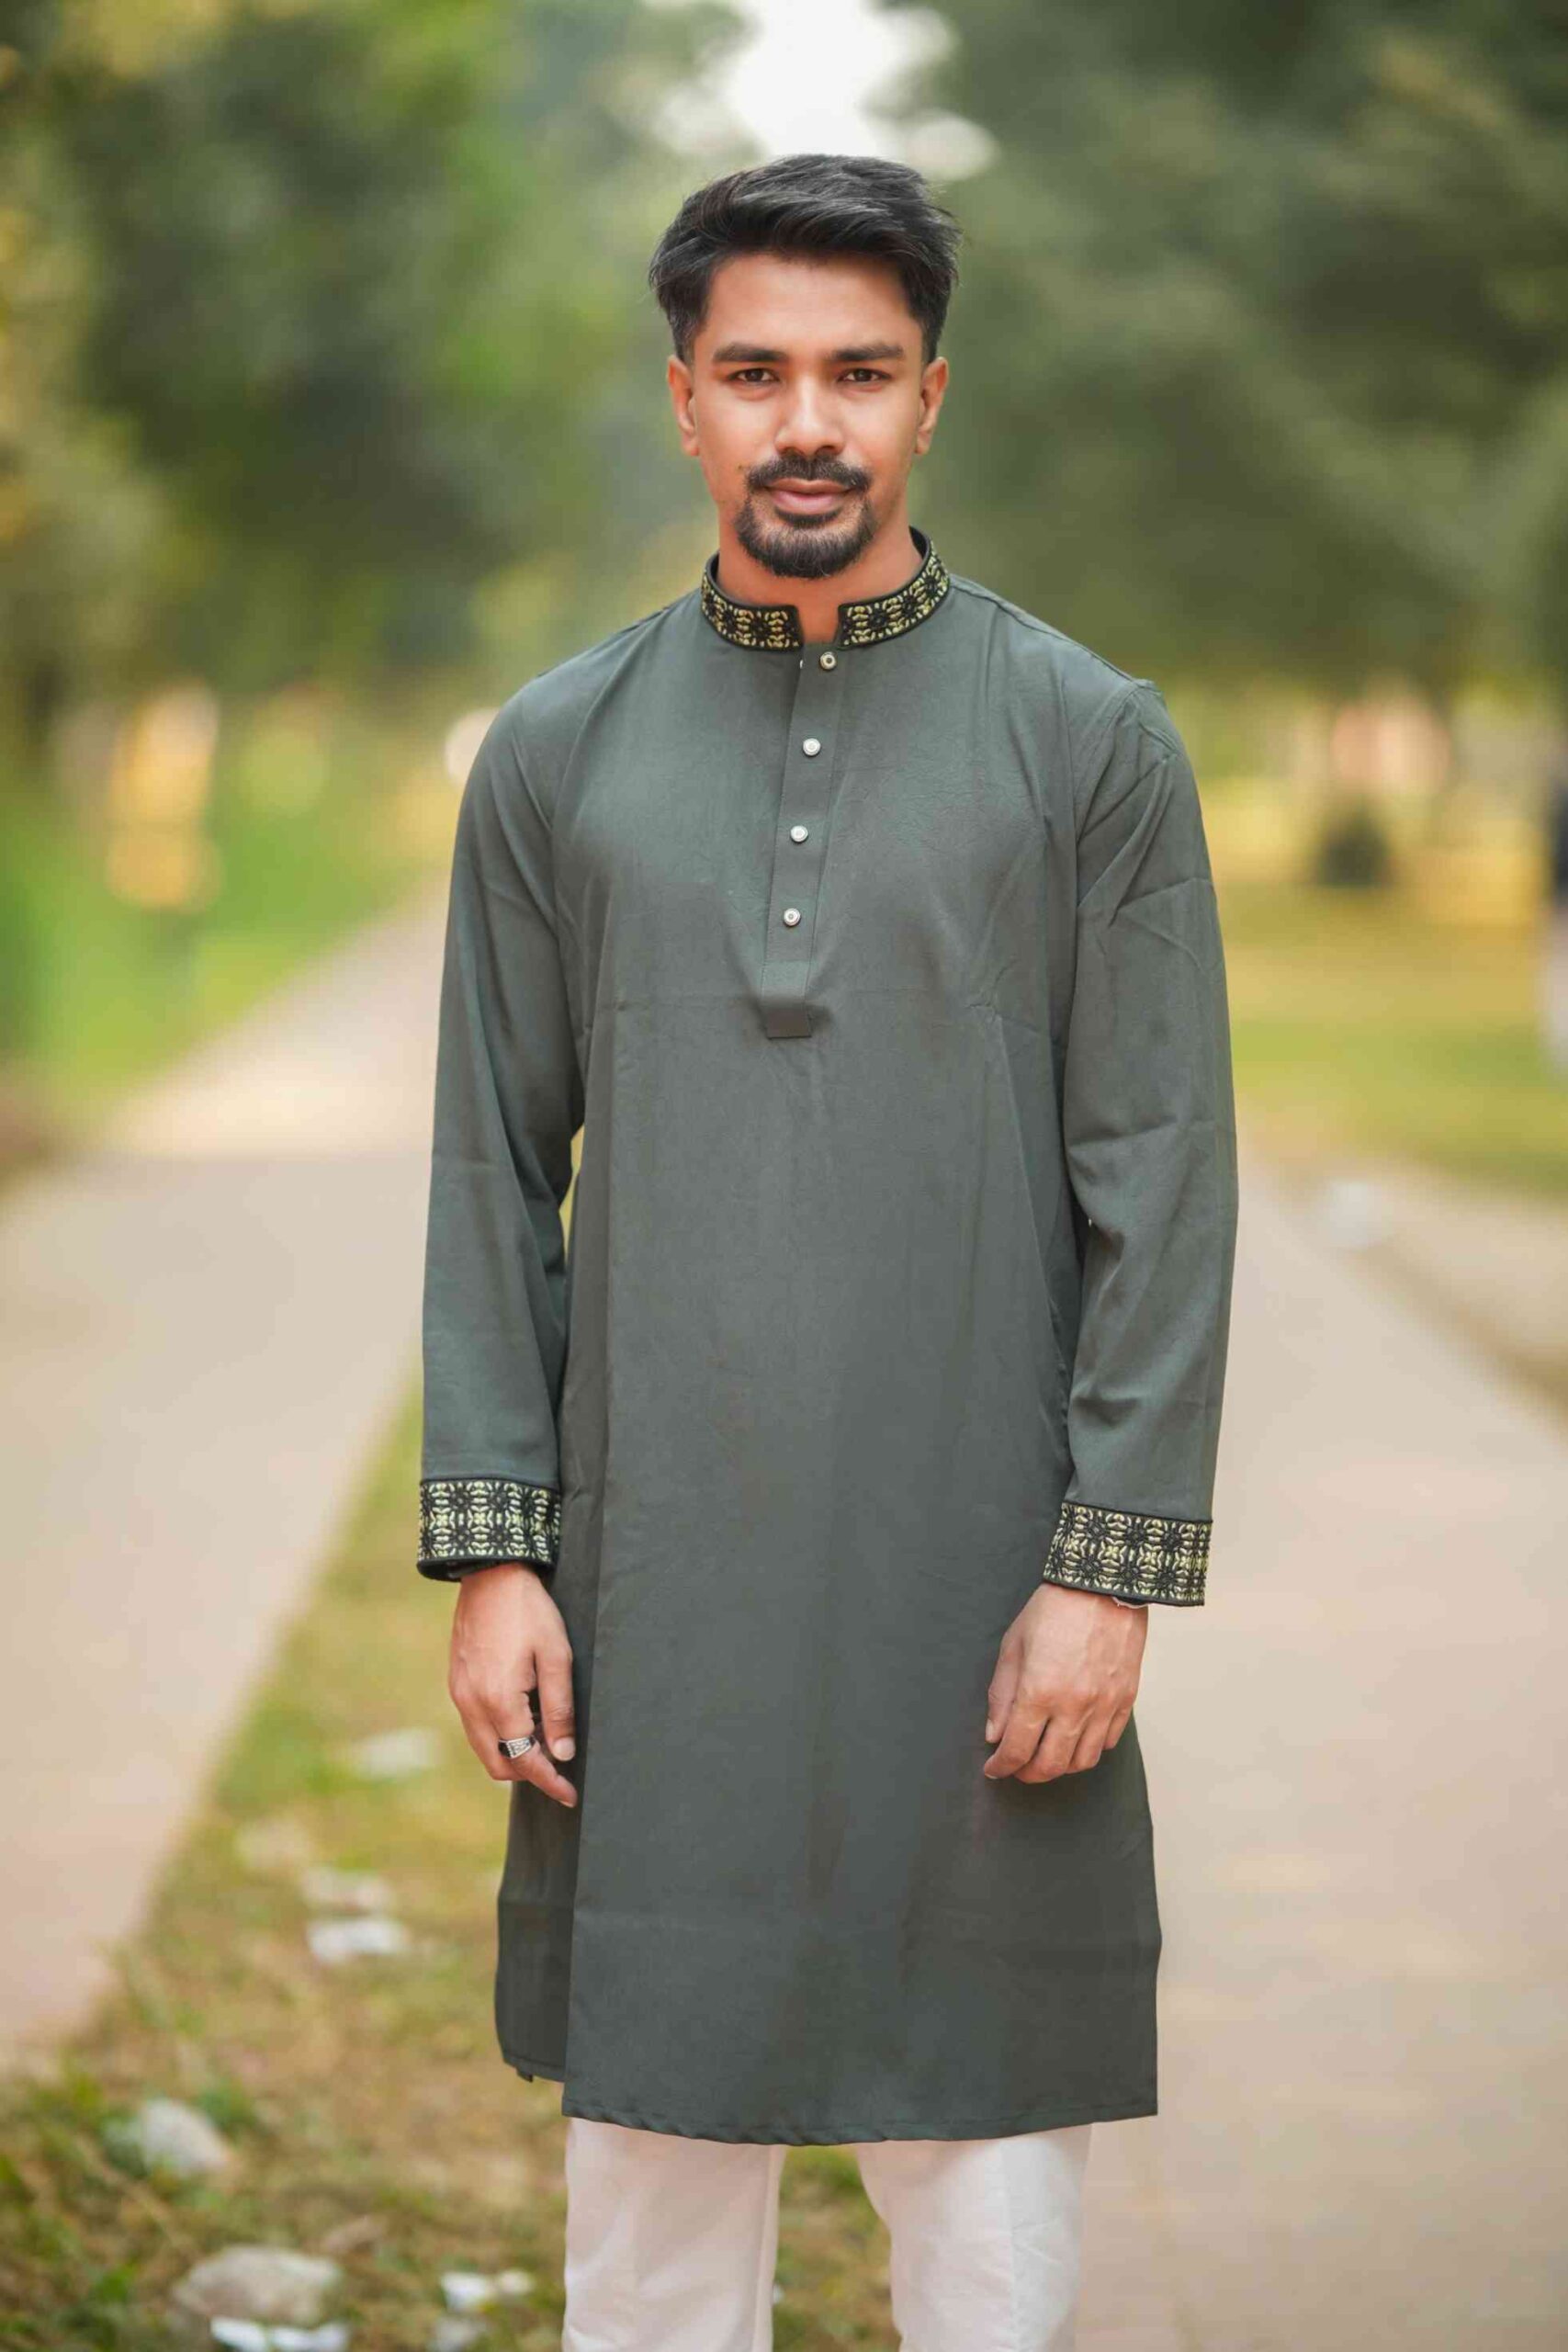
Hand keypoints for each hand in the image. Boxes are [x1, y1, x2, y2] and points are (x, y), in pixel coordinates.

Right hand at [448, 1563, 577, 1806]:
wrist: (489, 1574)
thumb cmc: (528, 1611)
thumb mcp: (556, 1655)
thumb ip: (559, 1708)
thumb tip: (562, 1753)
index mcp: (498, 1700)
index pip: (524, 1759)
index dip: (549, 1781)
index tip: (570, 1795)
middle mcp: (471, 1704)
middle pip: (498, 1765)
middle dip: (530, 1773)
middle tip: (560, 1765)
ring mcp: (459, 1694)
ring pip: (484, 1749)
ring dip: (513, 1755)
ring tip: (546, 1740)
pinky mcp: (456, 1683)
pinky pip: (476, 1727)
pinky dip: (499, 1736)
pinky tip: (524, 1718)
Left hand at [982, 1584, 1146, 1782]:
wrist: (1102, 1586)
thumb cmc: (1054, 1610)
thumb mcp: (1013, 1647)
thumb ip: (1002, 1695)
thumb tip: (995, 1734)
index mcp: (1039, 1692)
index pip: (1017, 1749)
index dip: (1001, 1765)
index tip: (994, 1768)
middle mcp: (1073, 1706)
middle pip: (1050, 1765)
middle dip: (1027, 1774)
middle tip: (1016, 1768)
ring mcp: (1103, 1706)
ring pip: (1081, 1762)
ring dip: (1059, 1768)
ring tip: (1045, 1757)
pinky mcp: (1125, 1700)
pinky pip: (1107, 1742)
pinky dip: (1088, 1750)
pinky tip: (1074, 1739)